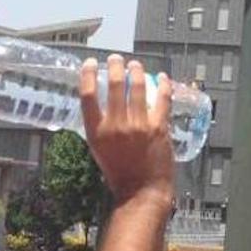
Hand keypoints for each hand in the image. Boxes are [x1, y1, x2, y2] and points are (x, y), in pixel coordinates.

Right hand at [80, 54, 174, 213]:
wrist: (142, 191)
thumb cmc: (119, 173)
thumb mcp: (99, 150)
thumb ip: (100, 127)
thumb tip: (105, 104)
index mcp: (97, 132)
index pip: (88, 95)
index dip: (88, 75)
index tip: (91, 63)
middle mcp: (116, 126)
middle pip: (115, 85)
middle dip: (115, 66)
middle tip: (116, 59)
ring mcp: (139, 125)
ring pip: (138, 87)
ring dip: (136, 71)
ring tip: (135, 65)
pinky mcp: (159, 127)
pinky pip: (162, 99)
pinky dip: (163, 84)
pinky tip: (162, 77)